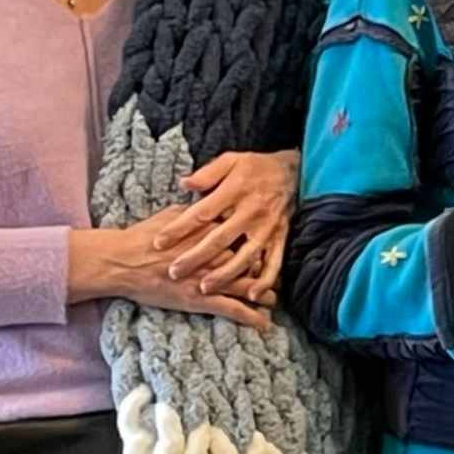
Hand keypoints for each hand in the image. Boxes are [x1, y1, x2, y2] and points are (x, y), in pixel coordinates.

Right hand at [70, 210, 270, 330]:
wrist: (122, 261)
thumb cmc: (143, 237)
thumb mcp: (172, 214)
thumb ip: (195, 210)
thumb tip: (206, 200)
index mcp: (210, 231)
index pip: (243, 235)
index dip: (254, 241)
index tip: (262, 245)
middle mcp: (216, 254)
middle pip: (250, 260)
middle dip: (262, 269)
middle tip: (275, 275)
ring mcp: (210, 279)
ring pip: (247, 285)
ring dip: (263, 293)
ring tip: (274, 298)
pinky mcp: (201, 300)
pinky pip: (233, 309)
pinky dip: (251, 316)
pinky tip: (264, 324)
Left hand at [157, 147, 296, 305]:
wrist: (294, 172)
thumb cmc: (256, 167)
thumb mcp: (231, 160)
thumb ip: (208, 173)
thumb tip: (184, 183)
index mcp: (235, 192)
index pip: (202, 213)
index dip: (179, 229)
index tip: (158, 243)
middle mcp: (251, 212)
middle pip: (219, 239)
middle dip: (195, 258)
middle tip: (173, 272)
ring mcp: (267, 228)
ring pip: (245, 256)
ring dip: (225, 274)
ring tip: (204, 287)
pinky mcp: (280, 238)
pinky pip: (274, 263)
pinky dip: (265, 280)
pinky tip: (252, 294)